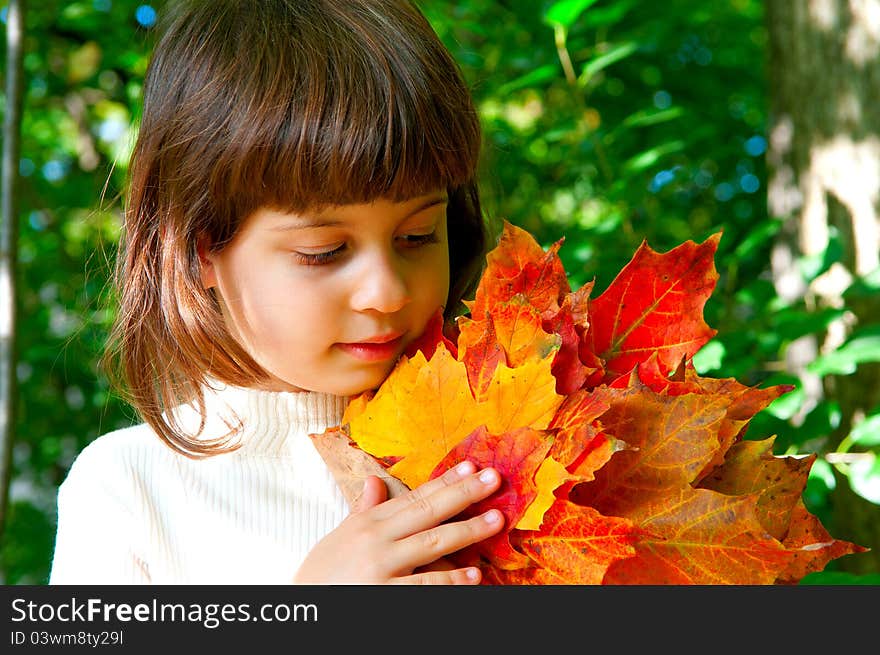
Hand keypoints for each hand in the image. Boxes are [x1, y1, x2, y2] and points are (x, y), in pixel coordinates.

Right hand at [292, 460, 503, 583]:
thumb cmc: (323, 573)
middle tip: (494, 479)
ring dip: (466, 532)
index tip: (471, 466)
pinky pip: (424, 587)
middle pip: (427, 512)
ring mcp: (380, 568)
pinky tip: (473, 575)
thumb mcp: (341, 536)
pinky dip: (450, 581)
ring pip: (431, 545)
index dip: (444, 481)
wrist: (304, 608)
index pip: (413, 496)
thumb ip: (364, 510)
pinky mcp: (383, 596)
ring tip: (496, 521)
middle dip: (463, 494)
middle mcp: (375, 540)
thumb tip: (376, 481)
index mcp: (368, 523)